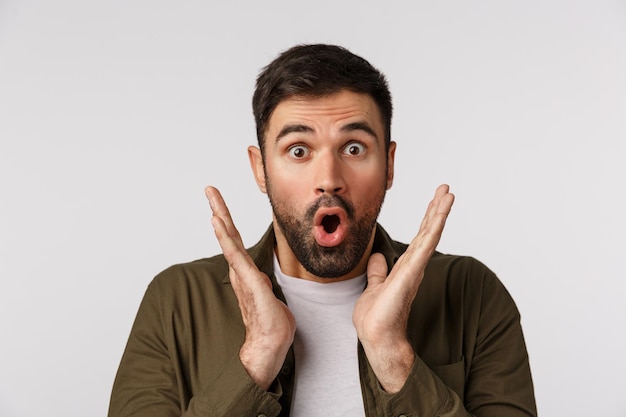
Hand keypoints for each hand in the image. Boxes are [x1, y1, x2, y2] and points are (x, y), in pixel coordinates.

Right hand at [205, 186, 295, 389]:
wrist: (271, 343)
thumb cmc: (272, 323)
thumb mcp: (271, 296)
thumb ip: (263, 285)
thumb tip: (262, 280)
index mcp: (247, 272)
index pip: (236, 242)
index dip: (227, 223)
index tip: (218, 206)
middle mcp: (240, 271)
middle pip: (228, 235)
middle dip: (219, 211)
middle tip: (209, 190)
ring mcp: (242, 274)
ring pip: (229, 240)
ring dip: (220, 217)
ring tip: (211, 199)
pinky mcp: (248, 280)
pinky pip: (234, 254)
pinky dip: (225, 236)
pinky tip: (217, 222)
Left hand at [353, 184, 454, 392]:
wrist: (376, 336)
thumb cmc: (376, 318)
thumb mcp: (374, 286)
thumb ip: (378, 271)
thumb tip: (378, 257)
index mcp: (405, 267)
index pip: (419, 237)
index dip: (427, 218)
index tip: (434, 200)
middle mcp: (413, 265)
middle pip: (427, 231)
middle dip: (436, 209)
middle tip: (446, 189)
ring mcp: (415, 268)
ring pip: (430, 234)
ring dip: (439, 213)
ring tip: (448, 194)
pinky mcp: (412, 272)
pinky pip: (426, 244)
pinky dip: (434, 227)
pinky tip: (440, 213)